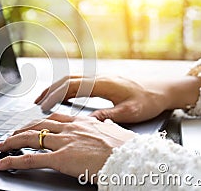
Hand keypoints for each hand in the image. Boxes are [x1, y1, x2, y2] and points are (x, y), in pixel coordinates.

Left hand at [0, 113, 135, 181]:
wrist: (132, 157)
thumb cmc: (127, 148)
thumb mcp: (115, 132)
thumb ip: (106, 126)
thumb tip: (107, 124)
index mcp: (82, 122)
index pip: (54, 118)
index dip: (39, 121)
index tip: (31, 125)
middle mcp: (69, 128)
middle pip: (37, 125)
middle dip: (21, 129)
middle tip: (10, 135)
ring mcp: (64, 142)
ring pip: (30, 138)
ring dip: (12, 142)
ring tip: (1, 146)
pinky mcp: (60, 158)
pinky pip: (31, 158)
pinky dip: (13, 160)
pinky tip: (2, 163)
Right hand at [34, 75, 200, 122]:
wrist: (163, 89)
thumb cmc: (149, 99)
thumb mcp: (130, 111)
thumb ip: (108, 115)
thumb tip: (88, 121)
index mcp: (102, 84)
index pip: (72, 86)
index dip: (55, 95)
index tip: (43, 105)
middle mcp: (99, 78)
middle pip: (67, 80)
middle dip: (50, 90)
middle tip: (37, 102)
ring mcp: (100, 79)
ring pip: (72, 80)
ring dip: (56, 88)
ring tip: (44, 99)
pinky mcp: (103, 83)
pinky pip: (79, 83)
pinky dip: (66, 89)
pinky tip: (63, 97)